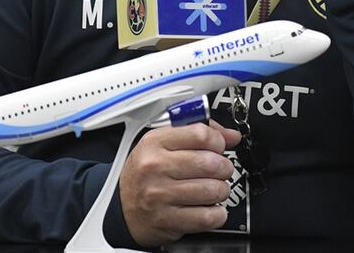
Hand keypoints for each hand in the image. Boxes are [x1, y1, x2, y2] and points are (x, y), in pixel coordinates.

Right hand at [119, 120, 241, 246]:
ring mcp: (160, 195)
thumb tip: (231, 136)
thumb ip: (197, 135)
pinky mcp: (166, 219)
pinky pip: (207, 217)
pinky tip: (211, 208)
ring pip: (213, 190)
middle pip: (210, 163)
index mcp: (155, 143)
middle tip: (220, 170)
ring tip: (215, 189)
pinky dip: (217, 214)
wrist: (122, 207)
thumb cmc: (145, 173)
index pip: (200, 134)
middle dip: (224, 167)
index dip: (218, 141)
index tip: (219, 147)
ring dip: (222, 191)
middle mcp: (155, 167)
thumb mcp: (162, 144)